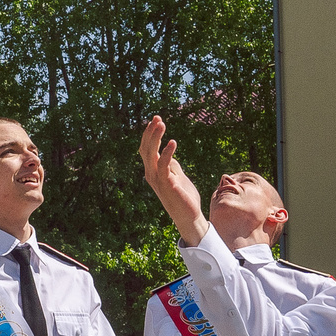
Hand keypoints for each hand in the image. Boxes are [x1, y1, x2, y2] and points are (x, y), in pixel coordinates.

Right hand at [137, 118, 205, 242]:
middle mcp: (151, 174)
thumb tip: (169, 153)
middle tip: (157, 118)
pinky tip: (172, 142)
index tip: (156, 119)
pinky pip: (164, 165)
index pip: (146, 149)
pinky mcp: (167, 184)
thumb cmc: (184, 197)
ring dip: (155, 138)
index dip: (149, 134)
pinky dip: (167, 153)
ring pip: (151, 154)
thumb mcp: (178, 176)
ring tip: (161, 124)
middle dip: (150, 132)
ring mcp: (158, 180)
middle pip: (146, 149)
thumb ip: (172, 165)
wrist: (189, 217)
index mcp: (153, 172)